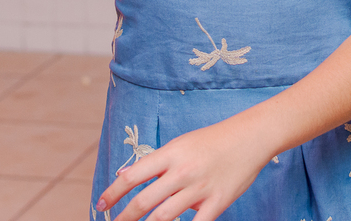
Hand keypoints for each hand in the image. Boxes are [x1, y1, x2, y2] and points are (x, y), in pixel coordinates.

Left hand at [98, 120, 271, 220]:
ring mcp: (200, 189)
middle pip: (145, 202)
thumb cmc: (212, 140)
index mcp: (170, 154)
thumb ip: (155, 162)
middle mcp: (182, 172)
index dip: (112, 194)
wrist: (249, 137)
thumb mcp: (180, 144)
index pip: (132, 176)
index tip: (100, 205)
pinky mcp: (217, 202)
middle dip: (124, 218)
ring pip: (164, 217)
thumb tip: (124, 176)